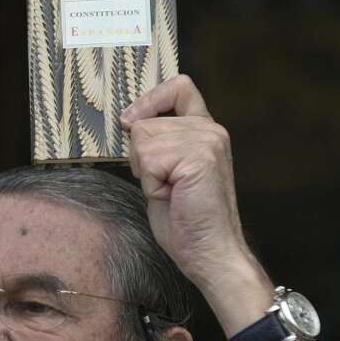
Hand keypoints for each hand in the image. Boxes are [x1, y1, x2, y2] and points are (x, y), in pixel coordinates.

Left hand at [120, 74, 257, 294]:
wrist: (208, 253)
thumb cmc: (186, 221)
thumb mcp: (165, 173)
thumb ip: (156, 144)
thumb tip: (128, 121)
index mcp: (206, 131)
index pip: (179, 87)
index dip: (150, 100)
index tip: (130, 122)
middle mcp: (211, 130)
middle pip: (145, 123)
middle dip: (141, 157)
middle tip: (166, 185)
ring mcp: (207, 141)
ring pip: (143, 140)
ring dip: (146, 173)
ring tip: (171, 192)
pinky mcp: (199, 157)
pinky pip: (148, 159)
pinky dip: (151, 184)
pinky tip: (172, 197)